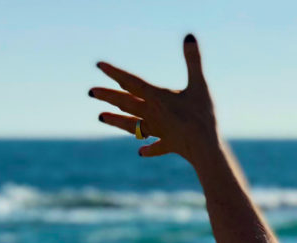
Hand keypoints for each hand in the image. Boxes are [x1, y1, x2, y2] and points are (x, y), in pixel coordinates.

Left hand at [90, 34, 219, 164]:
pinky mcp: (170, 145)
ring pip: (134, 125)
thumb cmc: (202, 115)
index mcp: (157, 98)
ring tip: (101, 117)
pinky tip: (141, 152)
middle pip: (126, 103)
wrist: (205, 148)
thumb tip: (189, 36)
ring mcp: (160, 131)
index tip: (99, 66)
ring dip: (117, 121)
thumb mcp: (199, 85)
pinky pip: (157, 147)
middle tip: (90, 92)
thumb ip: (193, 60)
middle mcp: (153, 114)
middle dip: (108, 96)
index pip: (131, 82)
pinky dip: (149, 149)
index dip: (115, 73)